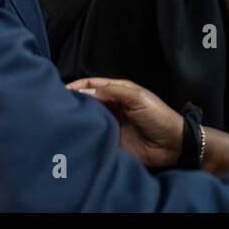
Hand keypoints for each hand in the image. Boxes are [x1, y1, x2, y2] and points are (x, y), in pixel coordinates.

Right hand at [67, 77, 183, 168]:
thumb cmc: (158, 116)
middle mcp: (111, 107)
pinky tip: (74, 136)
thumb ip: (112, 92)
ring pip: (89, 119)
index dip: (77, 86)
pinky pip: (94, 137)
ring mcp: (110, 124)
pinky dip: (84, 136)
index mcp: (118, 92)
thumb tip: (86, 92)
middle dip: (73, 102)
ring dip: (77, 119)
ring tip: (60, 120)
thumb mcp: (137, 97)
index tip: (61, 91)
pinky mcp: (110, 141)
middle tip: (56, 106)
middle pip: (87, 102)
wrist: (172, 144)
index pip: (93, 85)